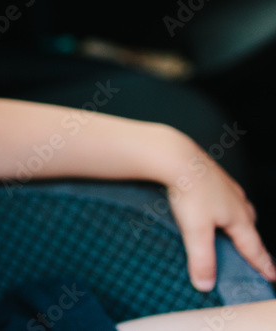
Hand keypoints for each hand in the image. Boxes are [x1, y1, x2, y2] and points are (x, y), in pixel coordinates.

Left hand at [164, 143, 275, 290]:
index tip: (272, 276)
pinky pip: (222, 194)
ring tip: (233, 229)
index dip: (263, 264)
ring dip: (238, 221)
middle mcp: (237, 201)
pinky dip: (222, 204)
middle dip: (251, 241)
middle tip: (253, 253)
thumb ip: (202, 260)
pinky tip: (213, 202)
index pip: (254, 248)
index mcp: (239, 218)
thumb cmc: (189, 192)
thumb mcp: (195, 231)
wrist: (176, 156)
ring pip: (238, 207)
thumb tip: (205, 285)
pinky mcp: (211, 174)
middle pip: (249, 226)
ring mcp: (225, 185)